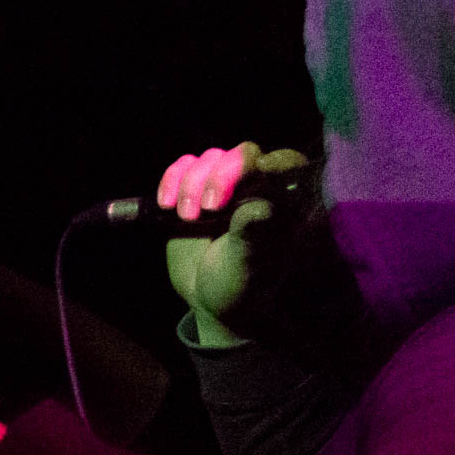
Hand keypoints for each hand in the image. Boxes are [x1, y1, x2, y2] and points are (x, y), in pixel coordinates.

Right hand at [157, 142, 309, 346]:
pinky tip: (167, 205)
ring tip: (187, 218)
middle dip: (221, 176)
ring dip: (191, 183)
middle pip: (243, 154)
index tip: (259, 173)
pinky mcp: (193, 190)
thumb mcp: (249, 263)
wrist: (209, 300)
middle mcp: (256, 188)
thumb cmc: (241, 285)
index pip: (287, 164)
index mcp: (283, 202)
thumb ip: (254, 233)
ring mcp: (223, 187)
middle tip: (210, 207)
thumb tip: (263, 207)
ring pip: (209, 159)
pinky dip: (171, 180)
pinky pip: (182, 167)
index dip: (275, 162)